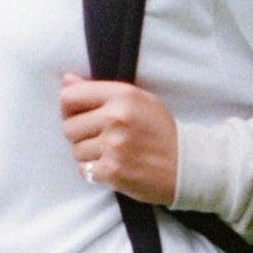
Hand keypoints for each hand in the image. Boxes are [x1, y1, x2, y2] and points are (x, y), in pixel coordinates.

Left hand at [60, 75, 178, 201]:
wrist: (186, 165)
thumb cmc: (160, 131)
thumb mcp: (137, 99)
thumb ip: (100, 90)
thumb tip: (66, 80)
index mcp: (122, 95)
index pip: (70, 97)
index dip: (68, 108)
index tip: (78, 115)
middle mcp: (116, 118)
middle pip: (68, 127)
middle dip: (80, 135)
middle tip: (101, 138)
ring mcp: (114, 146)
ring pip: (76, 151)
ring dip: (89, 155)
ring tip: (112, 153)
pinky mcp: (113, 171)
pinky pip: (84, 170)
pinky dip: (95, 171)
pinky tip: (113, 166)